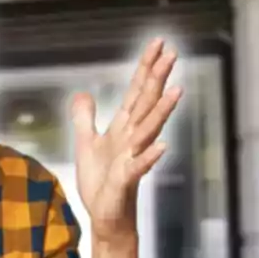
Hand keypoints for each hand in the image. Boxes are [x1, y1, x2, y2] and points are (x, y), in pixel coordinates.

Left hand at [71, 38, 181, 242]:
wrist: (105, 214)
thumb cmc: (101, 181)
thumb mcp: (86, 143)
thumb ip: (85, 118)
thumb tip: (82, 93)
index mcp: (123, 128)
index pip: (137, 91)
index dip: (145, 67)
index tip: (158, 43)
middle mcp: (132, 138)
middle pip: (147, 103)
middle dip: (158, 79)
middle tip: (172, 53)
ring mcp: (132, 157)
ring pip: (150, 130)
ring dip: (162, 110)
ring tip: (176, 90)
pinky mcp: (127, 179)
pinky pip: (141, 165)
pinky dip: (151, 156)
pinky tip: (163, 145)